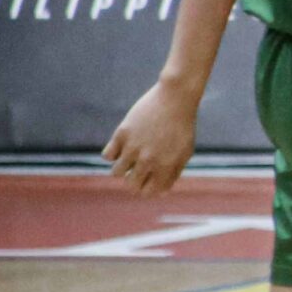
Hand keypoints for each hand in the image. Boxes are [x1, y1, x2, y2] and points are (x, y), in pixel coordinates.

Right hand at [103, 76, 199, 196]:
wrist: (175, 98)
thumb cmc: (182, 126)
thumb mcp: (184, 151)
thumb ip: (172, 173)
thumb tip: (159, 192)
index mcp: (166, 166)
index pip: (149, 192)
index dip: (148, 188)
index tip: (148, 180)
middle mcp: (148, 160)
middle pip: (131, 185)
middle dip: (134, 181)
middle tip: (137, 170)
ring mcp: (134, 147)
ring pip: (116, 173)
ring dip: (123, 168)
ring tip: (130, 157)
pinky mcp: (122, 134)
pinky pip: (107, 155)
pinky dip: (113, 154)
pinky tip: (122, 146)